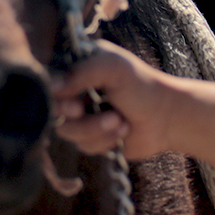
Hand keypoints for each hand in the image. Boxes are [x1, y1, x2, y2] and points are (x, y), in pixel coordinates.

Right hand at [50, 41, 174, 160]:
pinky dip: (105, 141)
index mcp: (76, 68)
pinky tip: (122, 132)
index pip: (47, 78)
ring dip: (95, 128)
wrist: (168, 118)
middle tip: (81, 109)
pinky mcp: (90, 139)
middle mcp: (74, 92)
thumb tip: (54, 87)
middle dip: (71, 113)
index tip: (64, 95)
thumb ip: (82, 72)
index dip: (50, 90)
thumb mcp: (113, 67)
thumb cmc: (141, 86)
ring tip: (119, 121)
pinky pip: (84, 146)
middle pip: (51, 108)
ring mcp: (81, 117)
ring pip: (67, 131)